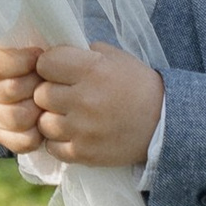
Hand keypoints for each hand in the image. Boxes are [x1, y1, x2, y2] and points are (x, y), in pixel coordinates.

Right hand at [0, 38, 47, 154]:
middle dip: (35, 87)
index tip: (39, 56)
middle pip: (9, 91)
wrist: (49, 79)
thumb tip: (45, 52)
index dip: (20, 62)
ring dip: (38, 111)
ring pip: (16, 117)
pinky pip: (20, 141)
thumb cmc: (48, 57)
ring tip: (48, 103)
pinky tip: (43, 123)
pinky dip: (37, 134)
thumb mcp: (42, 41)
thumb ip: (39, 40)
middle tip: (48, 82)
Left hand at [29, 43, 165, 169]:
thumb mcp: (116, 58)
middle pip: (41, 94)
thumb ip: (84, 53)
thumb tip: (55, 53)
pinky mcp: (85, 153)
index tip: (58, 71)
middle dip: (50, 94)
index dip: (49, 66)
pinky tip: (72, 134)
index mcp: (92, 69)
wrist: (164, 122)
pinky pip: (52, 147)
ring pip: (43, 122)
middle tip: (64, 96)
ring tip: (68, 117)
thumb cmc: (137, 85)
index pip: (45, 63)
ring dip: (53, 119)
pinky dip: (59, 142)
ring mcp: (83, 129)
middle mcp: (85, 99)